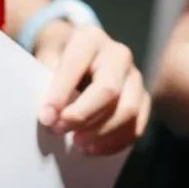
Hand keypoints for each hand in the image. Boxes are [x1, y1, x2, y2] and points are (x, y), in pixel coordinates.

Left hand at [33, 22, 150, 155]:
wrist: (80, 56)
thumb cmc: (60, 58)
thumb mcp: (47, 58)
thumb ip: (45, 82)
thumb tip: (49, 116)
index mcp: (91, 39)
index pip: (77, 65)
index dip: (61, 93)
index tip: (46, 118)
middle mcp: (119, 55)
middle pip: (109, 90)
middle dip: (83, 116)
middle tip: (59, 130)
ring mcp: (135, 76)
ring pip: (128, 110)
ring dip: (101, 133)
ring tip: (77, 143)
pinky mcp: (142, 98)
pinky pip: (137, 125)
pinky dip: (115, 143)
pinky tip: (93, 149)